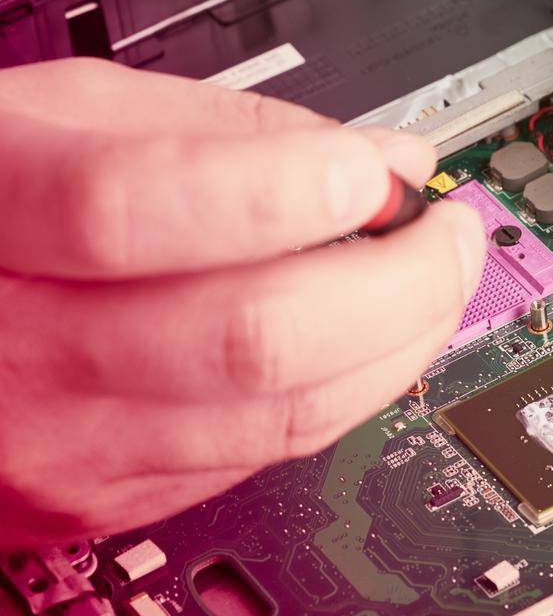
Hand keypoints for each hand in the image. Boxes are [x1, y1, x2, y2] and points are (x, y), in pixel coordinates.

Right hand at [0, 59, 483, 546]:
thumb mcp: (63, 113)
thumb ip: (224, 127)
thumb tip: (385, 156)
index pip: (134, 211)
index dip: (277, 190)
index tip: (375, 169)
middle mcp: (14, 346)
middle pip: (244, 337)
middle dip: (395, 280)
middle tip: (447, 231)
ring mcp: (58, 443)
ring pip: (282, 414)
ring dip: (399, 342)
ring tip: (435, 276)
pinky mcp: (103, 502)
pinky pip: (268, 453)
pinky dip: (348, 389)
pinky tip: (372, 335)